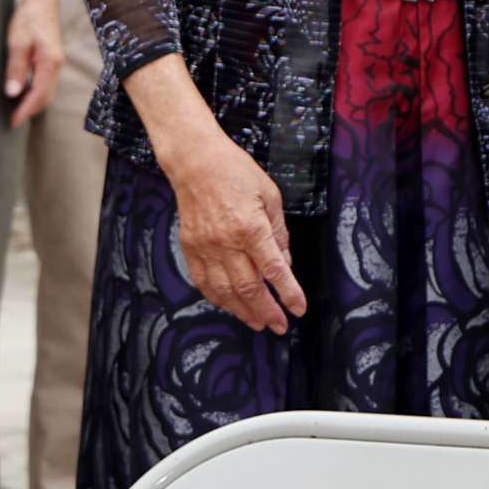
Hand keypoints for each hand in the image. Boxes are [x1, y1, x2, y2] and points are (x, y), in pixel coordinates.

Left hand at [2, 0, 63, 125]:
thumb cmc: (29, 18)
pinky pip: (47, 82)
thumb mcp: (17, 43)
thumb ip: (16, 68)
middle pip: (47, 96)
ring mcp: (57, 62)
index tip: (13, 121)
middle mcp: (57, 65)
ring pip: (48, 90)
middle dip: (31, 110)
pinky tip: (26, 93)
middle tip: (14, 120)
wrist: (42, 0)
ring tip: (18, 110)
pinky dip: (37, 92)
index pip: (39, 94)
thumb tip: (13, 93)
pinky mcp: (53, 58)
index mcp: (49, 62)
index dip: (25, 110)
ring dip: (34, 103)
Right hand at [158, 126, 306, 333]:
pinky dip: (218, 298)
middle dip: (266, 311)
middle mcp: (226, 242)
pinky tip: (230, 306)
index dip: (288, 292)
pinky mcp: (190, 248)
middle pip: (248, 287)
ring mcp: (205, 247)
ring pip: (224, 290)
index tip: (298, 308)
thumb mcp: (270, 196)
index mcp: (251, 227)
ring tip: (258, 323)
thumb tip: (284, 263)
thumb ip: (278, 233)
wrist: (196, 162)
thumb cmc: (237, 172)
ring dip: (242, 311)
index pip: (273, 269)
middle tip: (279, 326)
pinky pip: (204, 282)